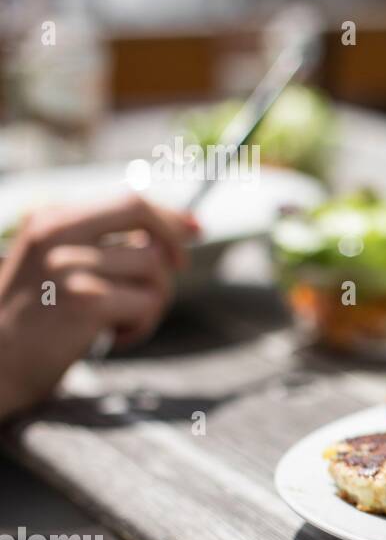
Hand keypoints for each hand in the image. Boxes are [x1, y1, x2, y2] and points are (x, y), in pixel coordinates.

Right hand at [0, 195, 195, 418]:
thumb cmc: (36, 322)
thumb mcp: (61, 267)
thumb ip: (109, 245)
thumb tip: (186, 227)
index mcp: (50, 220)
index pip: (127, 200)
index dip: (169, 215)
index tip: (196, 229)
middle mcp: (56, 235)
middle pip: (141, 212)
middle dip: (172, 241)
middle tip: (178, 270)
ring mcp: (68, 266)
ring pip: (154, 266)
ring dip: (154, 300)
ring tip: (122, 321)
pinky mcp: (84, 300)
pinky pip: (147, 303)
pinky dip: (141, 326)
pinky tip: (114, 338)